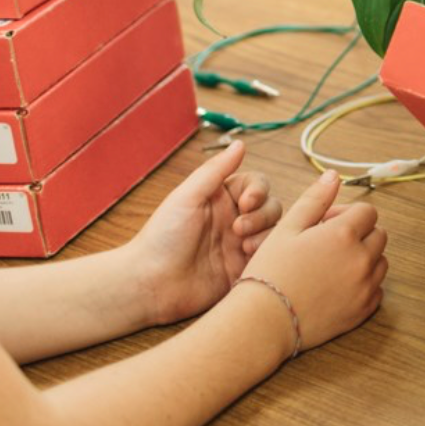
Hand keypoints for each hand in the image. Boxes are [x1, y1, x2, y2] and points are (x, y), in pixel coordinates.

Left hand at [127, 140, 281, 327]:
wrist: (151, 282)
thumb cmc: (162, 237)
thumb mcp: (188, 196)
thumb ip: (216, 169)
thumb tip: (241, 142)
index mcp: (220, 200)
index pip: (256, 185)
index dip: (258, 190)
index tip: (246, 201)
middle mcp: (233, 220)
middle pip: (270, 206)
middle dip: (262, 214)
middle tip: (238, 228)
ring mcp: (239, 246)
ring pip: (273, 231)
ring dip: (264, 233)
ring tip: (243, 245)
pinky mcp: (242, 270)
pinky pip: (267, 257)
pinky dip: (265, 254)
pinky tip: (246, 257)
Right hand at [236, 169, 388, 358]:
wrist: (264, 322)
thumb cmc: (270, 272)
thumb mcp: (288, 228)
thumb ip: (315, 199)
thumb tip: (334, 176)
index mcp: (344, 234)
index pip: (368, 212)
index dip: (347, 214)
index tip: (325, 225)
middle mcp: (361, 259)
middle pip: (378, 235)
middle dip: (358, 234)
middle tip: (327, 244)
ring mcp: (365, 287)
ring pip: (380, 262)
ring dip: (363, 258)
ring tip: (331, 265)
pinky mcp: (363, 311)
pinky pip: (377, 290)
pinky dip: (364, 284)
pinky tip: (336, 286)